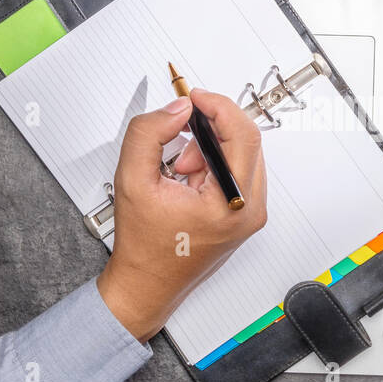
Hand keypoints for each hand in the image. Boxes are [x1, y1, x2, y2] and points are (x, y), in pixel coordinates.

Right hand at [96, 90, 266, 343]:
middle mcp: (250, 209)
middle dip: (210, 129)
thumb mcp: (132, 180)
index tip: (195, 97)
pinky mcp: (244, 214)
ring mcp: (251, 213)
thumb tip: (177, 109)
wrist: (147, 284)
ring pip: (242, 154)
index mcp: (231, 203)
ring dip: (209, 147)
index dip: (218, 106)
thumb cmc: (143, 246)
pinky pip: (237, 170)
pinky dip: (212, 163)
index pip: (243, 135)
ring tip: (178, 168)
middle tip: (179, 132)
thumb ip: (149, 133)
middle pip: (246, 141)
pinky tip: (187, 178)